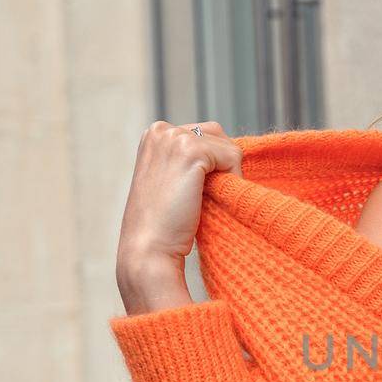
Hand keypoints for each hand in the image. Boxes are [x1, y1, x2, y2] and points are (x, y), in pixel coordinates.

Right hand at [115, 121, 241, 311]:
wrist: (149, 250)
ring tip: (200, 201)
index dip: (212, 166)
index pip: (205, 135)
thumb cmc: (164, 225)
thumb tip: (232, 150)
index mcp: (154, 135)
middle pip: (218, 136)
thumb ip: (191, 162)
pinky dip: (232, 180)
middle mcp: (161, 130)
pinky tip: (209, 200)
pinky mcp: (191, 151)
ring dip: (227, 176)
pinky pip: (233, 157)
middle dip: (221, 167)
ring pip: (228, 147)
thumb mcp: (172, 181)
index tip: (193, 193)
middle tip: (199, 199)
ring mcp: (174, 138)